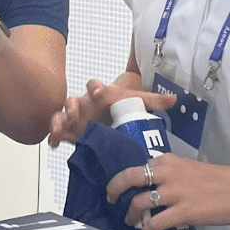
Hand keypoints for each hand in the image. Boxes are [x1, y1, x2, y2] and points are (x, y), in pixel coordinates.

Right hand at [46, 78, 175, 146]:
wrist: (114, 113)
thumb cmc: (123, 104)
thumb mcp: (138, 101)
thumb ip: (155, 100)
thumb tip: (175, 99)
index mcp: (101, 94)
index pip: (94, 86)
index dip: (94, 87)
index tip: (98, 92)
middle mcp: (85, 103)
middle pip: (73, 100)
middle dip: (72, 105)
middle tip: (74, 112)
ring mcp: (76, 117)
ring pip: (62, 115)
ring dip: (58, 120)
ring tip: (58, 130)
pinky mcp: (71, 131)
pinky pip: (59, 131)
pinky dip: (54, 136)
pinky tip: (54, 143)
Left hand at [106, 153, 229, 229]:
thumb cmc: (219, 180)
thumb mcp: (189, 169)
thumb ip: (170, 175)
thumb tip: (154, 187)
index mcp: (168, 161)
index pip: (138, 166)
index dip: (123, 178)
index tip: (118, 187)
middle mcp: (167, 173)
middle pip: (129, 177)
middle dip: (114, 189)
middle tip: (110, 199)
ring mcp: (173, 193)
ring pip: (139, 203)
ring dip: (131, 215)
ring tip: (131, 223)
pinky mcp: (182, 212)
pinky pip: (155, 224)